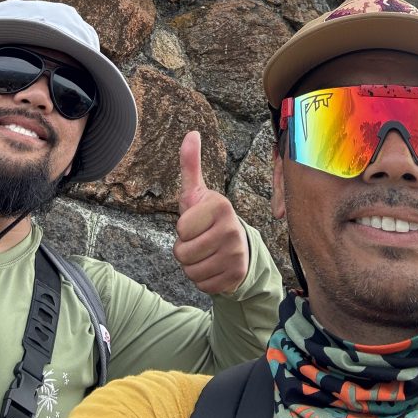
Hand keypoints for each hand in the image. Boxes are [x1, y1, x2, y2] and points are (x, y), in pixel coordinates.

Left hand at [172, 130, 249, 294]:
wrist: (235, 247)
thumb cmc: (208, 217)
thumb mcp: (196, 192)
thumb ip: (190, 164)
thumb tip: (191, 132)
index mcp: (221, 206)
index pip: (181, 228)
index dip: (182, 228)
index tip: (196, 223)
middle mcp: (232, 229)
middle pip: (182, 253)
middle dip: (184, 249)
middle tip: (199, 240)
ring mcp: (236, 254)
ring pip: (191, 271)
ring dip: (191, 266)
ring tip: (204, 253)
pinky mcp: (235, 275)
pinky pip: (202, 285)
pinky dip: (202, 279)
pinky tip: (212, 267)